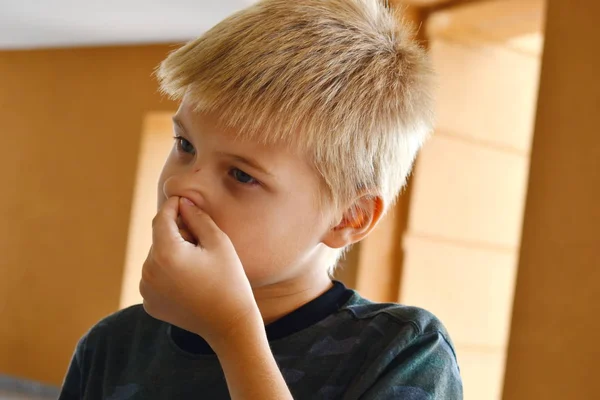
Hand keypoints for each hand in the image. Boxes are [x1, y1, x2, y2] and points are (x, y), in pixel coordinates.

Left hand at [139, 196, 259, 344]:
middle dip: (175, 234)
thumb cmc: (229, 280)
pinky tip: (190, 281)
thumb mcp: (218, 242)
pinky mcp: (149, 303)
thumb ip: (197, 217)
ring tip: (197, 263)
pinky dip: (167, 274)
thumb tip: (182, 202)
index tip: (182, 200)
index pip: (162, 218)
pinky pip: (155, 278)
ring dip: (171, 253)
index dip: (173, 206)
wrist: (229, 324)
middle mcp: (149, 271)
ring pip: (156, 258)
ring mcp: (146, 289)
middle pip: (159, 239)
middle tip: (200, 240)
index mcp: (166, 253)